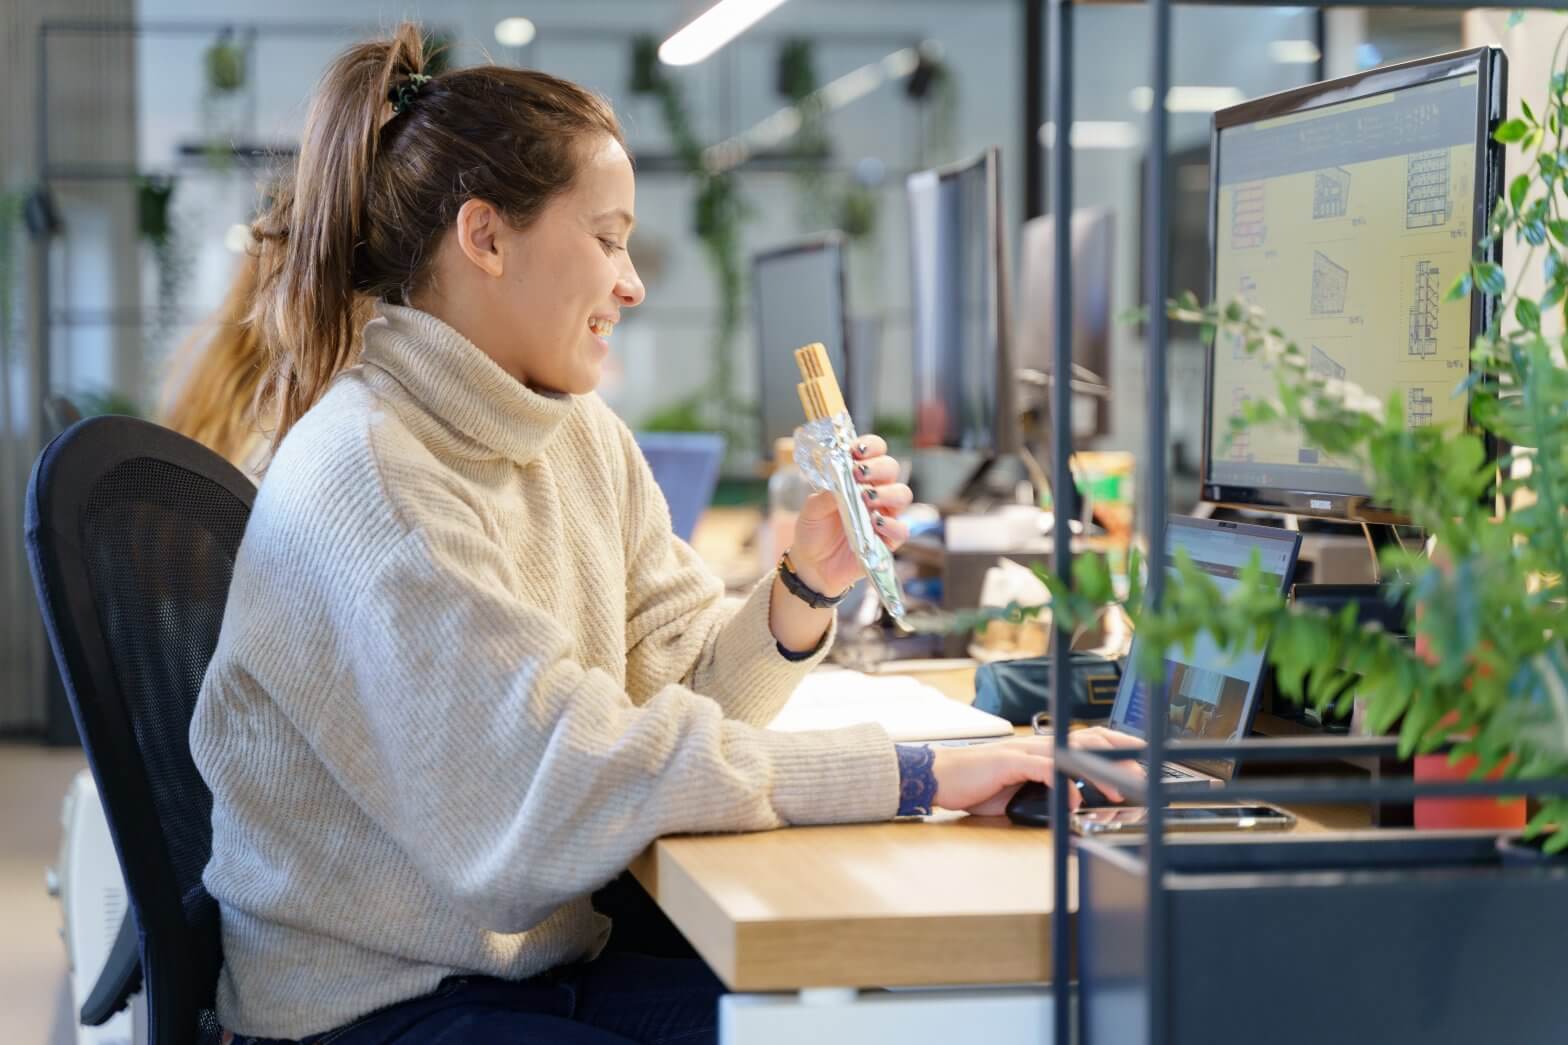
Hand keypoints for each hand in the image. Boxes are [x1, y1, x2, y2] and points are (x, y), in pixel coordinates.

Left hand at [789, 434, 911, 595]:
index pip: (875, 452)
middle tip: (859, 474)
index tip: (856, 451)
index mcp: (858, 478)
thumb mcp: (811, 510)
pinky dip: (891, 525)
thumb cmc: (813, 531)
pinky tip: (874, 524)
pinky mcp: (887, 540)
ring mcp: (884, 515)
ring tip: (867, 499)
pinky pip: (902, 529)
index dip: (870, 446)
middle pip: (892, 468)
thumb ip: (825, 495)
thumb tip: (841, 482)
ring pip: (903, 494)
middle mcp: (875, 492)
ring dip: (887, 493)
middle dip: (878, 467)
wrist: (812, 565)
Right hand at [931, 728, 1145, 816]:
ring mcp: (1024, 751)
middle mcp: (1037, 745)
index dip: (1116, 745)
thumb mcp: (1019, 789)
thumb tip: (1073, 807)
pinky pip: (1043, 771)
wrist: (941, 776)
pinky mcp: (1009, 762)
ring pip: (1070, 754)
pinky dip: (1062, 786)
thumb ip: (1045, 793)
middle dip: (1118, 756)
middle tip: (1140, 777)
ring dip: (1097, 772)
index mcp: (1042, 749)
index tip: (1141, 759)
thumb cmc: (977, 784)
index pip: (1087, 739)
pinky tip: (1073, 803)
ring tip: (1117, 791)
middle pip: (1088, 741)